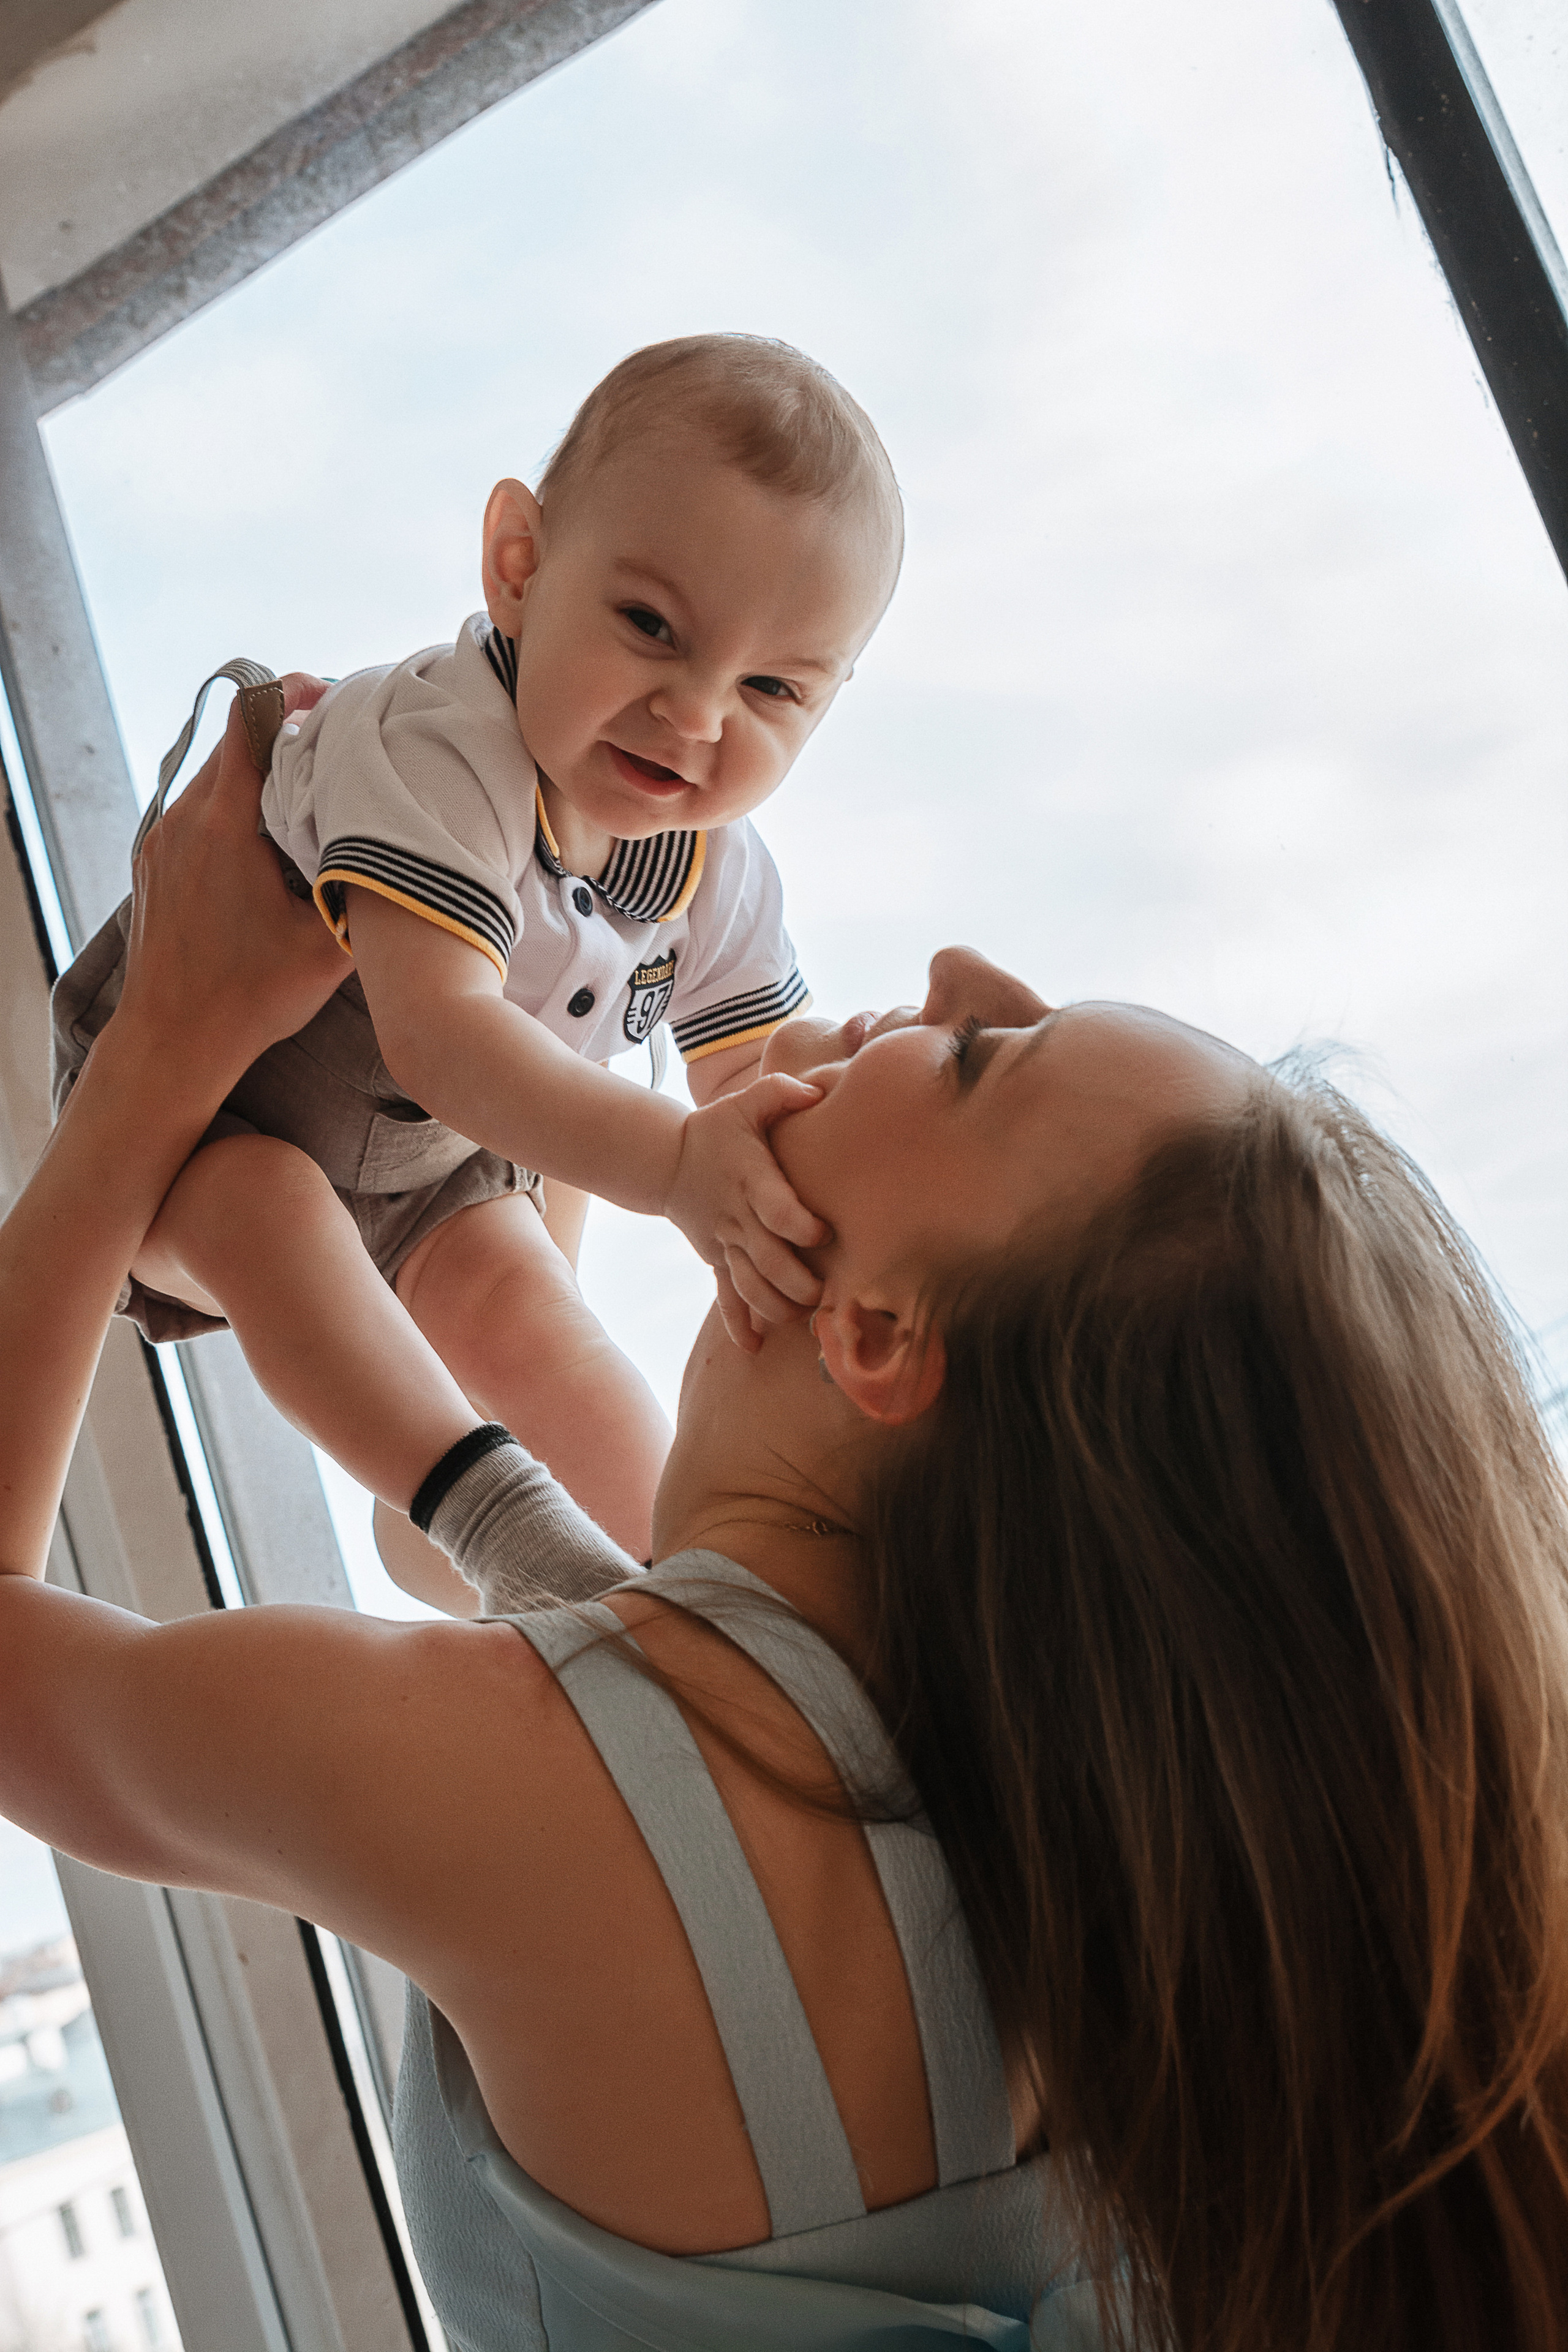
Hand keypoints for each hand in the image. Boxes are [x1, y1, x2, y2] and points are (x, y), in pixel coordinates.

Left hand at [117, 679, 343, 1088]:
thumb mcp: (326, 947)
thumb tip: (415, 858)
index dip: (294, 694)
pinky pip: (202, 810)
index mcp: (223, 823)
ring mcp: (163, 839)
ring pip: (220, 776)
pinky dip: (240, 808)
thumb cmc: (246, 998)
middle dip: (291, 736)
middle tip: (343, 749)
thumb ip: (367, 890)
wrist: (171, 1041)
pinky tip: (275, 840)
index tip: (335, 699)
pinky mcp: (157, 862)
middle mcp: (184, 819)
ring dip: (265, 775)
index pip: (252, 716)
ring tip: (315, 797)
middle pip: (239, 741)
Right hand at [664, 1075, 828, 1349]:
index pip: (775, 1207)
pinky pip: (726, 1295)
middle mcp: (737, 1216)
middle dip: (796, 1281)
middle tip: (823, 1293)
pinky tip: (754, 1347)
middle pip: (767, 1258)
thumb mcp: (744, 1102)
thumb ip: (778, 1093)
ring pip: (749, 1284)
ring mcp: (725, 1242)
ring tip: (802, 1317)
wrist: (669, 1161)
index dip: (798, 1224)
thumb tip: (815, 1090)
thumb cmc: (719, 1130)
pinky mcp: (717, 1259)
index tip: (822, 1233)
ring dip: (775, 1306)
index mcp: (750, 1179)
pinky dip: (738, 1322)